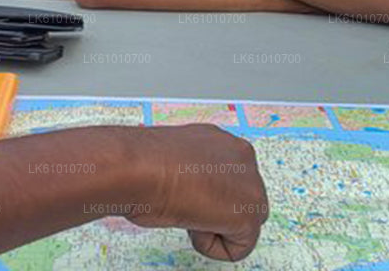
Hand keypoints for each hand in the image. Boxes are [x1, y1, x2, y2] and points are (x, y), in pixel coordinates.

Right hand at [126, 125, 267, 260]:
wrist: (138, 168)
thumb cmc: (140, 163)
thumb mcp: (171, 160)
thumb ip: (192, 170)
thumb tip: (189, 187)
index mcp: (221, 140)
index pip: (226, 178)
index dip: (200, 193)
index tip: (180, 188)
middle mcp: (241, 156)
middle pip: (240, 200)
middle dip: (214, 209)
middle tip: (182, 202)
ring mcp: (251, 184)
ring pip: (242, 224)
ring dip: (213, 226)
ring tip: (186, 210)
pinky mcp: (249, 214)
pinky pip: (238, 248)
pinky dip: (211, 247)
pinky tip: (191, 224)